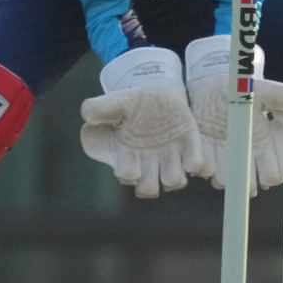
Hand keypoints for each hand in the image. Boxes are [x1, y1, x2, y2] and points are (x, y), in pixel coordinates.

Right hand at [79, 46, 207, 198]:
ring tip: (174, 161)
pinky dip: (195, 163)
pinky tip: (192, 158)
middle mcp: (149, 162)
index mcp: (128, 155)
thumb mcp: (117, 101)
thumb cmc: (133, 102)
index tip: (131, 164)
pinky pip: (195, 163)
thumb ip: (101, 108)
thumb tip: (87, 113)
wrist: (159, 94)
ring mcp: (170, 156)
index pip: (126, 174)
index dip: (128, 172)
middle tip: (153, 167)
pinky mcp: (190, 146)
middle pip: (150, 188)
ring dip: (175, 176)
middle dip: (151, 184)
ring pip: (174, 181)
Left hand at [183, 35, 282, 193]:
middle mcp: (249, 157)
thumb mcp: (264, 91)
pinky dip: (207, 166)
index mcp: (268, 145)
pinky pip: (207, 173)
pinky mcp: (207, 158)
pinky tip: (208, 150)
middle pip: (255, 186)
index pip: (277, 173)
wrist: (213, 86)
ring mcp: (228, 160)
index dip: (274, 171)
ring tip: (223, 154)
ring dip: (227, 175)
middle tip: (244, 163)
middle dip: (251, 181)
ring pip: (231, 183)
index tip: (266, 157)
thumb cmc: (243, 90)